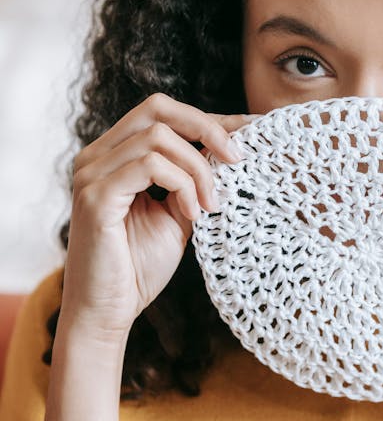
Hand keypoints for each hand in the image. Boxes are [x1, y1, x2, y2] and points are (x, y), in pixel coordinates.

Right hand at [60, 93, 249, 347]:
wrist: (107, 312)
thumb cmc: (139, 268)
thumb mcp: (178, 215)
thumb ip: (194, 181)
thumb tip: (231, 150)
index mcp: (114, 156)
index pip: (163, 114)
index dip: (211, 119)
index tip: (252, 131)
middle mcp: (96, 156)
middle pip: (158, 108)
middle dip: (208, 128)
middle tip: (238, 158)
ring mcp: (92, 173)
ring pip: (159, 137)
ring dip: (198, 168)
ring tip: (211, 204)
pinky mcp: (95, 196)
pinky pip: (149, 165)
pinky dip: (182, 184)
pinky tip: (193, 214)